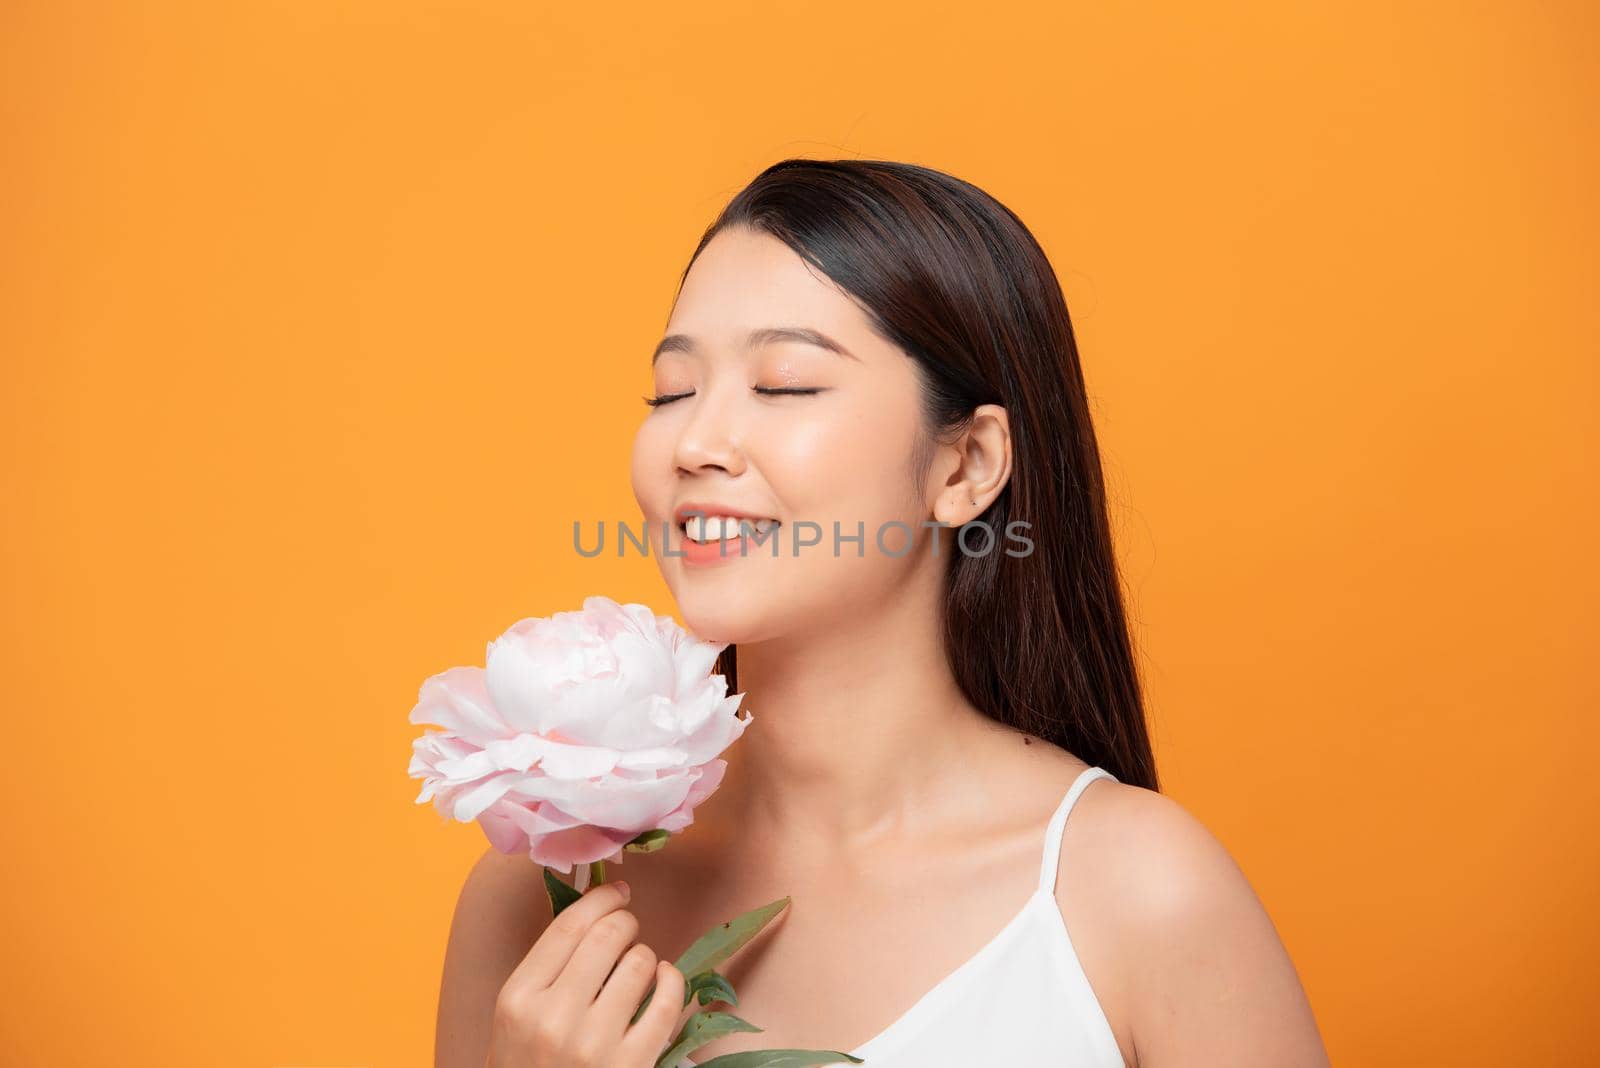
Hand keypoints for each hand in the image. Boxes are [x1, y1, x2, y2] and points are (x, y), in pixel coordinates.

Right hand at [486, 879, 686, 1067]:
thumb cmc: (529, 1066)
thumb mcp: (516, 1018)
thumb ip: (547, 969)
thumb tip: (595, 907)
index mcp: (518, 999)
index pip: (569, 926)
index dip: (600, 900)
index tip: (617, 893)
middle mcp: (554, 1018)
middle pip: (608, 935)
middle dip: (626, 922)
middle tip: (628, 929)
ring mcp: (595, 1045)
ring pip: (640, 962)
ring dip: (645, 957)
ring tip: (637, 970)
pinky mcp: (632, 1066)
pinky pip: (667, 1001)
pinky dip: (672, 981)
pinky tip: (664, 981)